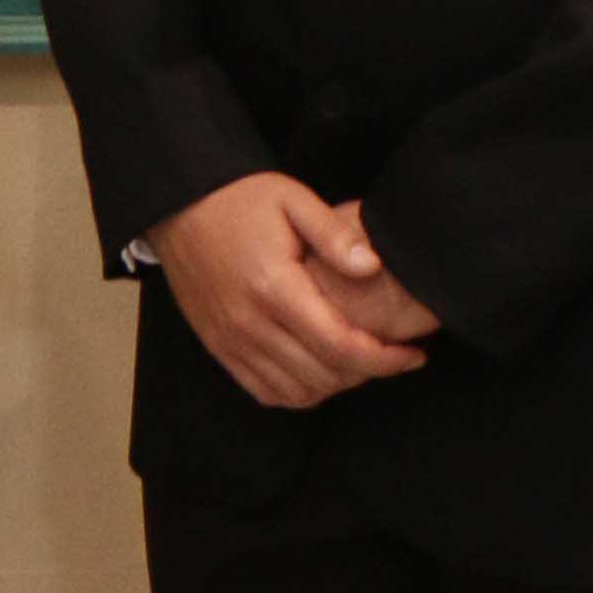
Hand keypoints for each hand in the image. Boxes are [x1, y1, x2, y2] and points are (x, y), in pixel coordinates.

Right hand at [147, 172, 433, 410]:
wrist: (178, 205)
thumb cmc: (239, 200)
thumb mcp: (293, 199)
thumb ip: (335, 234)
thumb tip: (373, 267)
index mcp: (274, 287)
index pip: (341, 345)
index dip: (385, 360)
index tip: (413, 356)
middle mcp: (250, 323)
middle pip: (324, 376)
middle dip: (368, 373)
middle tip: (392, 355)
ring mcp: (230, 340)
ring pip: (297, 392)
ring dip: (336, 386)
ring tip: (358, 363)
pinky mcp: (218, 347)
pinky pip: (265, 392)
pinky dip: (298, 393)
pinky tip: (318, 371)